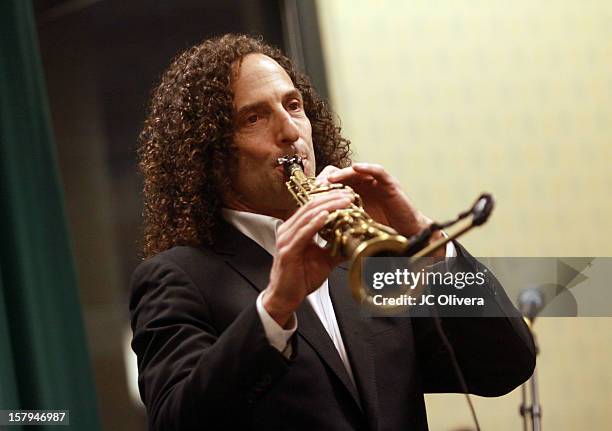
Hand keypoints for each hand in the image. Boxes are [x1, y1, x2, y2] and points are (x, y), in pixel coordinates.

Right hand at [263, 190, 353, 326]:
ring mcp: (286, 239)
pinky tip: (325, 215)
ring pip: (308, 216)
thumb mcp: (324, 260)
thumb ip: (337, 247)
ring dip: (327, 207)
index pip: (313, 207)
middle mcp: (288, 230)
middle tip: (349, 194)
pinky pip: (302, 233)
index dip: (330, 199)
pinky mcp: (287, 251)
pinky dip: (314, 223)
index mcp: (295, 229)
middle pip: (311, 207)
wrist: (286, 298)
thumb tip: (356, 242)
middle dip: (331, 199)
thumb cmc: (300, 278)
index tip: (348, 196)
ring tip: (343, 201)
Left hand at [319, 163, 445, 254]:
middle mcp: (365, 186)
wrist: (406, 238)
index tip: (310, 194)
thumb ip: (340, 223)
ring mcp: (377, 184)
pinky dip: (367, 167)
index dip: (323, 186)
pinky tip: (356, 167)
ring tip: (331, 178)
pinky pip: (378, 171)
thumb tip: (317, 227)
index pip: (336, 184)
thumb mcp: (355, 227)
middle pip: (343, 174)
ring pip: (358, 171)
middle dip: (329, 178)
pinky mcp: (390, 184)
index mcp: (355, 195)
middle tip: (318, 186)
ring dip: (343, 173)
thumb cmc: (382, 233)